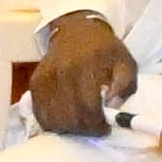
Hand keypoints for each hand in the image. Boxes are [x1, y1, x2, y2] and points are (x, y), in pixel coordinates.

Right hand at [30, 9, 138, 138]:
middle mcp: (62, 72)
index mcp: (87, 66)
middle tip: (94, 127)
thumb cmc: (104, 50)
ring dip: (68, 128)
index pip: (88, 107)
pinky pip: (40, 113)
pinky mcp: (35, 83)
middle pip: (69, 117)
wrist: (76, 31)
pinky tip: (66, 118)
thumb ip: (125, 85)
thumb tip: (113, 106)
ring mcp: (45, 78)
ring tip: (80, 122)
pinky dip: (52, 122)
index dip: (97, 124)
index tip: (106, 128)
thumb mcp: (126, 62)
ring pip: (53, 119)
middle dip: (84, 129)